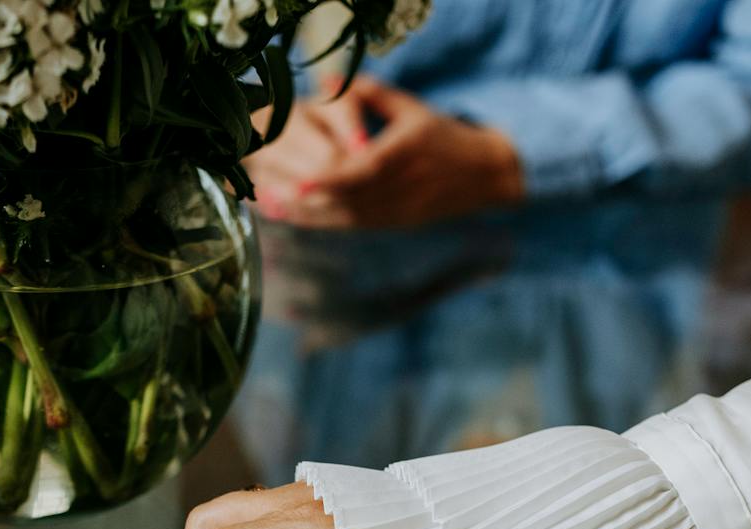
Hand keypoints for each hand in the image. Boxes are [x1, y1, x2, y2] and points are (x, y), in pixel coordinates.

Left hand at [253, 79, 523, 228]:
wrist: (482, 176)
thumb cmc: (442, 135)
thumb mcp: (411, 109)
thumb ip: (370, 95)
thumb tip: (327, 81)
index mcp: (406, 154)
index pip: (363, 173)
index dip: (331, 181)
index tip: (301, 181)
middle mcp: (400, 187)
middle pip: (345, 199)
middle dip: (306, 198)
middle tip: (268, 190)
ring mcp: (395, 211)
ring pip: (343, 217)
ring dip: (307, 213)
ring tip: (272, 203)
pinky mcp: (389, 224)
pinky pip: (348, 226)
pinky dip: (318, 221)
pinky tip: (294, 214)